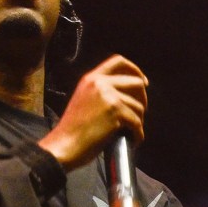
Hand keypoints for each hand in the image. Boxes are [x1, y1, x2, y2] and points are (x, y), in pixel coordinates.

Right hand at [38, 54, 147, 170]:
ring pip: (138, 106)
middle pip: (136, 82)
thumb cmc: (72, 130)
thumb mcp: (82, 100)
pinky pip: (137, 122)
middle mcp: (100, 83)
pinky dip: (138, 134)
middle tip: (141, 112)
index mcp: (90, 78)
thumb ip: (100, 92)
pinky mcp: (116, 112)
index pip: (118, 61)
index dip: (135, 70)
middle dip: (143, 98)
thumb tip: (127, 95)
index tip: (144, 82)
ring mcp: (109, 96)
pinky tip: (134, 140)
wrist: (64, 145)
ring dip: (139, 120)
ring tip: (133, 131)